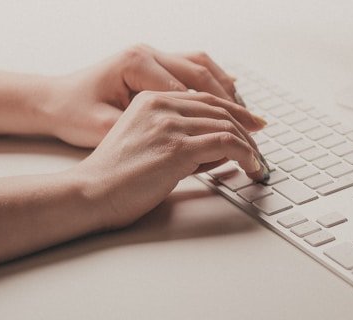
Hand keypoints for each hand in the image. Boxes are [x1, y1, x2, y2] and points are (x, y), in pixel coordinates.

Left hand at [40, 44, 240, 147]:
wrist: (51, 100)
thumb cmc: (73, 115)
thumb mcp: (107, 130)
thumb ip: (151, 135)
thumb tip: (194, 149)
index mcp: (136, 64)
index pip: (190, 92)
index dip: (217, 118)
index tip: (238, 140)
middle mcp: (147, 52)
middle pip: (203, 75)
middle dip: (234, 104)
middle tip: (257, 127)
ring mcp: (152, 54)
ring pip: (204, 66)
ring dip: (229, 90)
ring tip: (249, 115)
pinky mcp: (155, 62)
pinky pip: (195, 66)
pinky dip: (216, 80)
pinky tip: (232, 96)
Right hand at [69, 91, 265, 228]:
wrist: (91, 192)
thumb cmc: (117, 176)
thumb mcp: (149, 143)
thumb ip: (182, 137)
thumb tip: (223, 147)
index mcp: (152, 100)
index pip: (206, 99)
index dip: (235, 110)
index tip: (253, 123)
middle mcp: (162, 106)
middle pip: (220, 110)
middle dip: (247, 128)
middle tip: (260, 145)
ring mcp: (170, 125)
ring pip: (227, 126)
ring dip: (249, 146)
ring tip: (256, 162)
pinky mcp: (177, 147)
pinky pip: (226, 143)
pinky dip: (245, 154)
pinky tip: (250, 166)